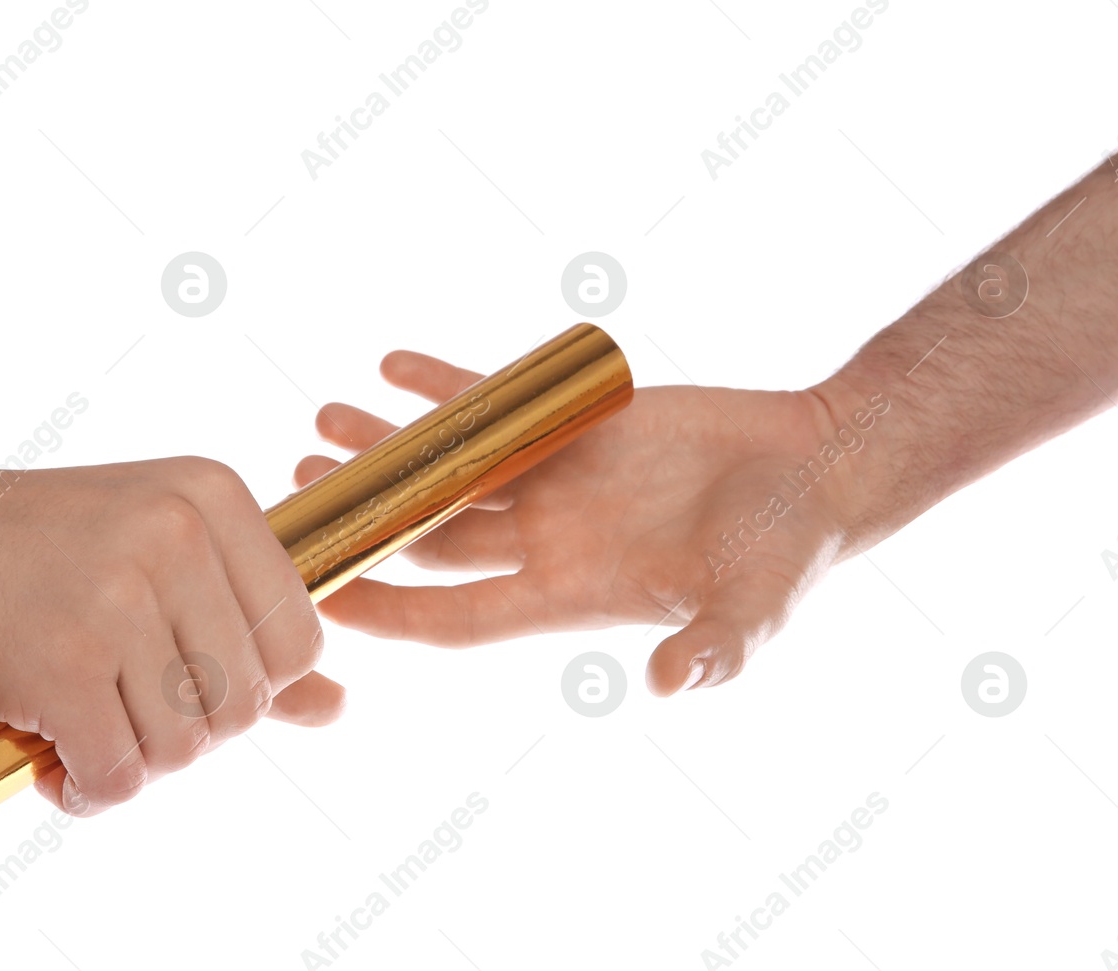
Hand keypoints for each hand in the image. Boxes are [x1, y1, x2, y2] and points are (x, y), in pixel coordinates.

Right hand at [0, 450, 343, 816]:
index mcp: (213, 496)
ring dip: (132, 763)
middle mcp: (178, 534)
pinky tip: (53, 765)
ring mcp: (119, 597)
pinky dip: (89, 793)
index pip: (299, 642)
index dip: (243, 685)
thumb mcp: (147, 558)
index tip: (170, 673)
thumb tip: (340, 707)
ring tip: (75, 727)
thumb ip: (244, 630)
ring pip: (187, 748)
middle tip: (113, 708)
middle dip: (185, 731)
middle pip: (246, 704)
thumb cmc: (20, 550)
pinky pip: (120, 776)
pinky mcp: (59, 663)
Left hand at [295, 350, 884, 695]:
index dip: (388, 609)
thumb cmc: (789, 552)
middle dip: (363, 518)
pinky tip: (393, 362)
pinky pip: (497, 401)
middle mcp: (546, 539)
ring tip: (324, 418)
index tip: (320, 597)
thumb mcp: (753, 609)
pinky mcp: (576, 423)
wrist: (819, 469)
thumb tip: (671, 685)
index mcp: (569, 593)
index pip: (454, 615)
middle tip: (298, 488)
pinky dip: (447, 382)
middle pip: (430, 534)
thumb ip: (712, 649)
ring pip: (450, 465)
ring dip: (388, 446)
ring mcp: (555, 480)